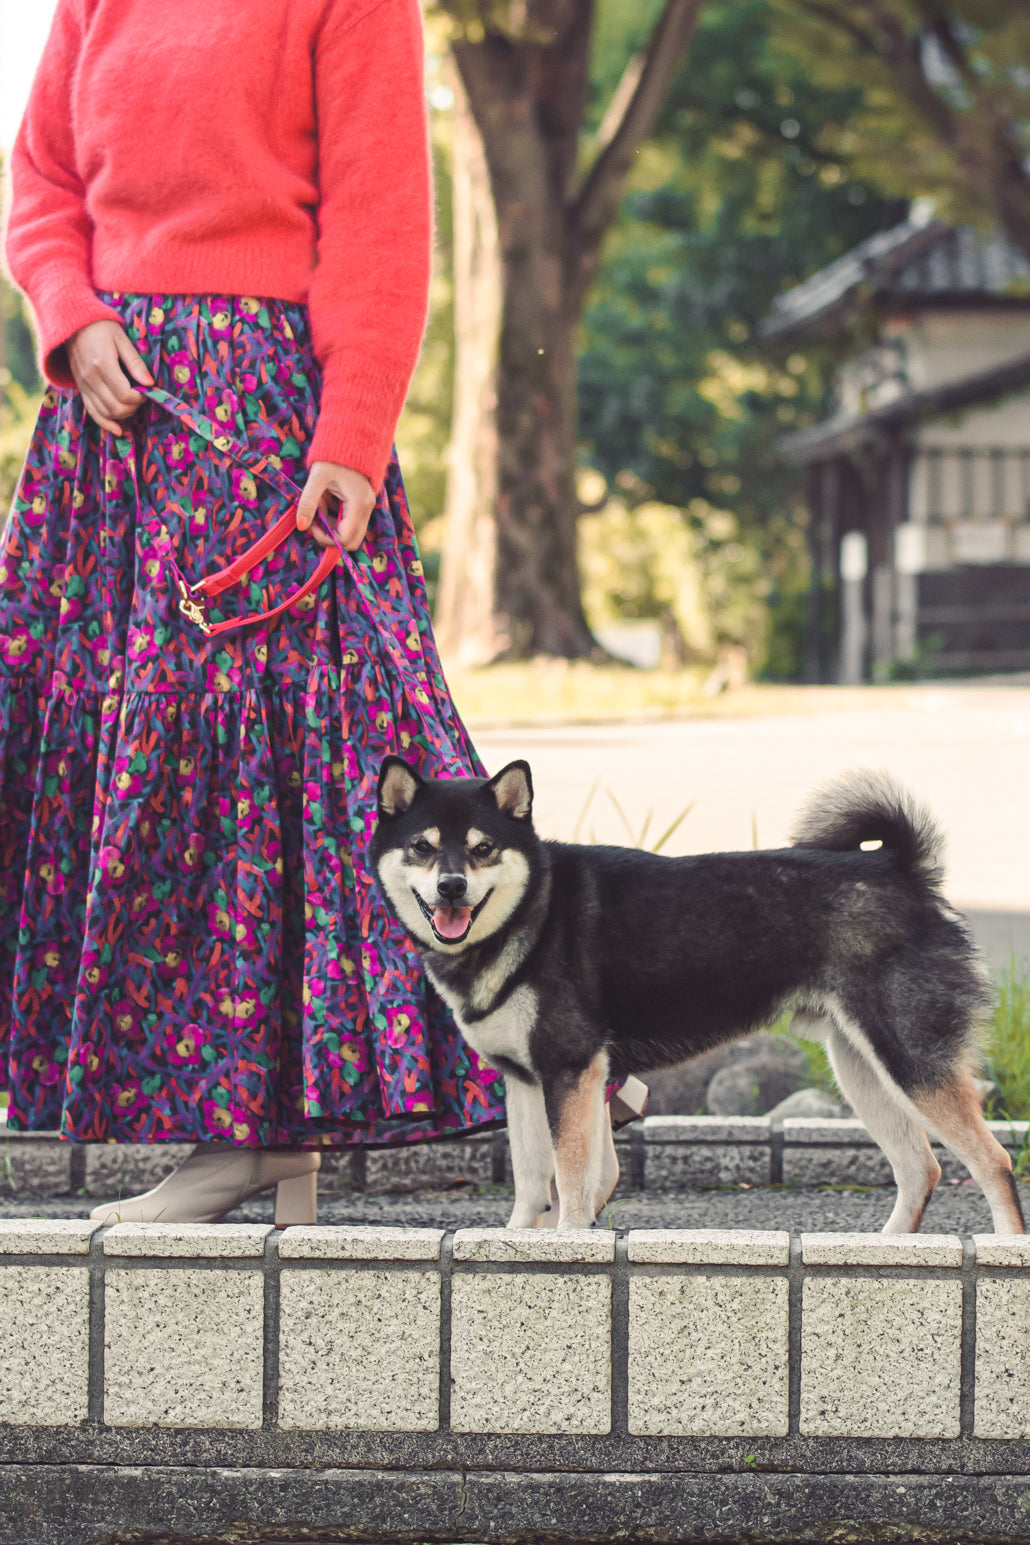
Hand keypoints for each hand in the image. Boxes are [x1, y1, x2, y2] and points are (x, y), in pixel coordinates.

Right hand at [67, 320, 152, 434]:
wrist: (72, 325)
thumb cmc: (101, 328)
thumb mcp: (121, 339)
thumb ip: (135, 363)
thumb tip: (150, 383)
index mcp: (103, 365)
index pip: (125, 394)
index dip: (140, 398)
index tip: (146, 391)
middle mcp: (91, 379)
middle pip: (116, 407)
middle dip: (134, 407)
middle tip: (141, 397)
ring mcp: (84, 386)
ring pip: (106, 413)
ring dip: (123, 415)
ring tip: (132, 405)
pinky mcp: (81, 390)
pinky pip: (92, 412)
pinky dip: (106, 423)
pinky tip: (118, 430)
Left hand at [297, 461, 376, 551]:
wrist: (350, 441)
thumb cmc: (333, 458)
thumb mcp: (316, 479)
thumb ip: (308, 503)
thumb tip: (301, 526)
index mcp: (358, 504)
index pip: (346, 539)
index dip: (326, 538)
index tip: (312, 525)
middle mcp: (367, 510)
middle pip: (351, 541)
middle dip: (329, 535)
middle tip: (314, 519)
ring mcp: (366, 509)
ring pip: (349, 532)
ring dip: (330, 524)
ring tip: (320, 502)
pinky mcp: (362, 506)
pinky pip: (348, 522)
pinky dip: (334, 517)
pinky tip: (326, 500)